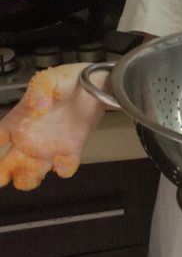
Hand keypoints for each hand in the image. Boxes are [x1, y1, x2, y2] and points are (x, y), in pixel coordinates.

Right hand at [0, 64, 106, 190]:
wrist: (97, 84)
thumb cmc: (67, 81)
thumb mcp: (50, 78)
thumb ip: (40, 90)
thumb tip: (36, 108)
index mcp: (17, 121)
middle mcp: (28, 139)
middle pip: (7, 163)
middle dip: (2, 173)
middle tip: (3, 178)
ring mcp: (49, 147)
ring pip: (32, 171)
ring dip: (29, 178)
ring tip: (33, 174)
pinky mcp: (71, 150)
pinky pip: (64, 167)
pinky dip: (64, 168)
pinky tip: (65, 162)